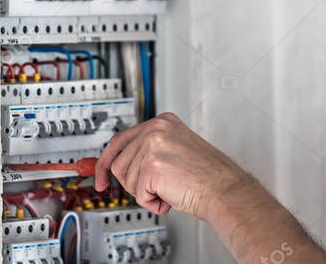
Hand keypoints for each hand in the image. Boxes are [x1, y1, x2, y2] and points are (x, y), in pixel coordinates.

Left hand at [94, 112, 249, 221]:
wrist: (225, 190)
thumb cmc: (207, 177)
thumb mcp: (175, 150)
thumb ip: (149, 150)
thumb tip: (121, 164)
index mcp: (162, 122)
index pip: (120, 139)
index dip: (106, 162)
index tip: (100, 176)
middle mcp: (156, 128)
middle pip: (119, 162)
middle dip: (132, 183)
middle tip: (154, 190)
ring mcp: (152, 145)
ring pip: (127, 180)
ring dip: (147, 193)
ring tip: (171, 188)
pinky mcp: (151, 165)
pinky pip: (138, 193)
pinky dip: (153, 202)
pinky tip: (171, 195)